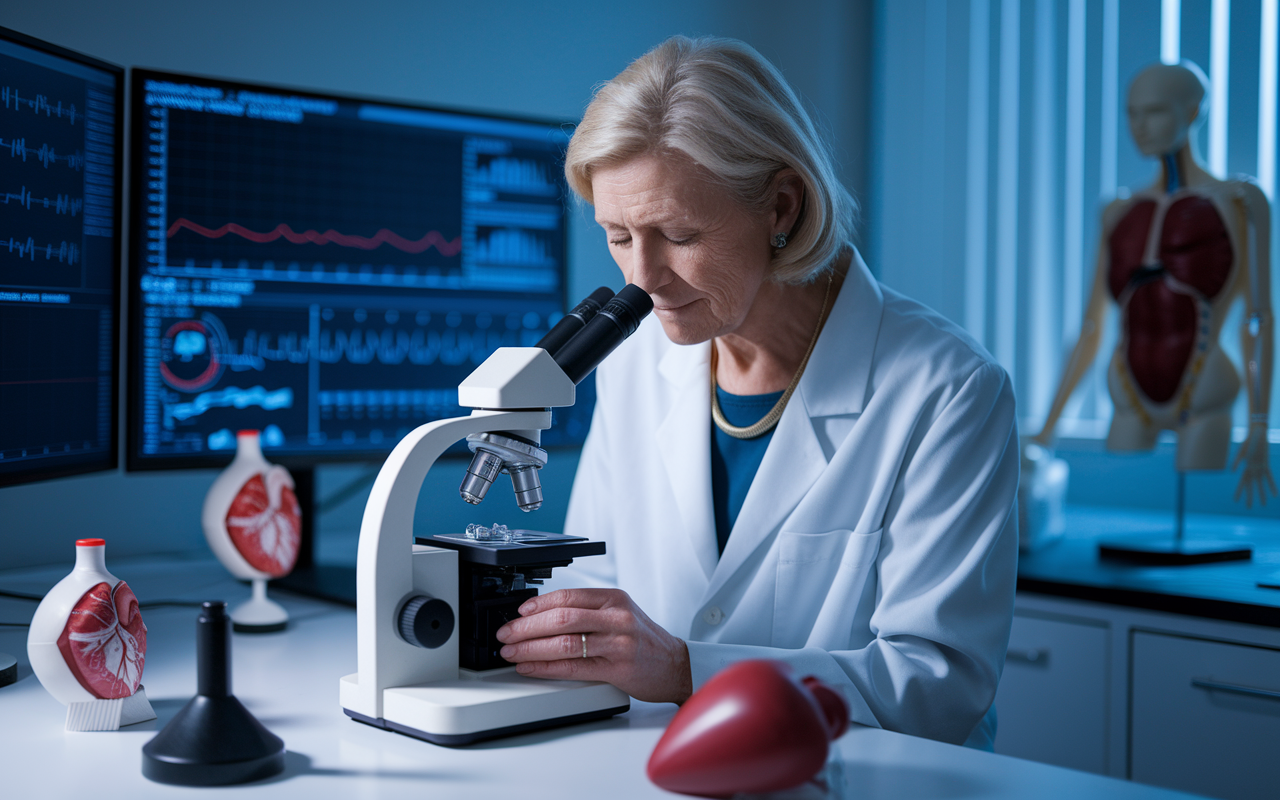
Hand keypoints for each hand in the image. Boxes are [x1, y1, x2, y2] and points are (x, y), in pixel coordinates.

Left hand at [495, 588, 692, 704]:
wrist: (676, 665)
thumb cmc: (644, 641)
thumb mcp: (620, 614)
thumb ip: (588, 611)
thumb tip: (543, 615)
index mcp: (614, 599)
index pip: (567, 596)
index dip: (537, 604)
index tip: (518, 613)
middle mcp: (617, 617)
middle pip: (562, 617)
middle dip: (526, 627)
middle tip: (506, 634)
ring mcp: (618, 643)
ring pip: (565, 642)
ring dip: (530, 648)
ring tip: (511, 653)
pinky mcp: (617, 669)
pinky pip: (573, 667)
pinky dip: (546, 667)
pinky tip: (531, 667)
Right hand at [1233, 427, 1276, 507]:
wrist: (1258, 434)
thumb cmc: (1248, 441)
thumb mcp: (1241, 451)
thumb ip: (1237, 461)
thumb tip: (1232, 471)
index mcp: (1245, 468)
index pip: (1242, 483)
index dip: (1239, 492)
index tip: (1235, 501)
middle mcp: (1252, 470)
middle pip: (1251, 486)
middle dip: (1250, 496)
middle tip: (1248, 508)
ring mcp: (1259, 468)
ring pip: (1261, 484)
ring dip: (1262, 494)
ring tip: (1263, 504)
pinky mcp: (1266, 465)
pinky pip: (1270, 477)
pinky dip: (1272, 485)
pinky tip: (1275, 494)